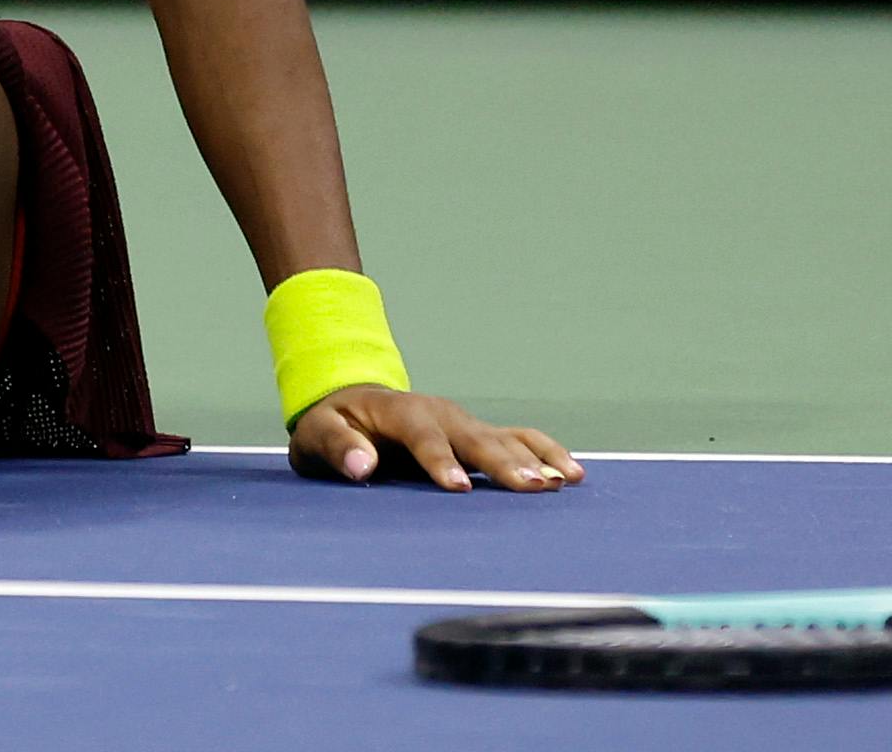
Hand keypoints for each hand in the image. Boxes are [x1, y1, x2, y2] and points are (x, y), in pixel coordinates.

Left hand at [287, 385, 582, 493]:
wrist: (353, 403)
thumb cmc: (333, 425)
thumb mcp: (317, 434)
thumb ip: (337, 447)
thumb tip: (360, 465)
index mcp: (400, 413)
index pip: (423, 437)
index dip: (440, 461)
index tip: (458, 488)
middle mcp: (441, 414)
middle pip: (476, 439)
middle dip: (504, 463)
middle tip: (535, 487)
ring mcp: (464, 423)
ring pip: (505, 438)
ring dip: (535, 459)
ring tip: (565, 482)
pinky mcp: (478, 435)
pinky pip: (520, 439)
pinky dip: (547, 452)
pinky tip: (574, 474)